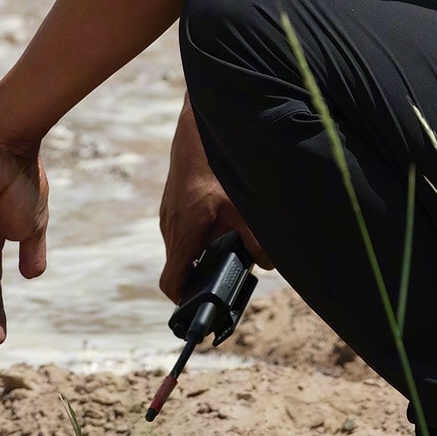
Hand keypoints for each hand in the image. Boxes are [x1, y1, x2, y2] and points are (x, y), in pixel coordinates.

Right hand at [158, 100, 255, 299]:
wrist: (200, 128)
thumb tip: (268, 264)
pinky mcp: (172, 203)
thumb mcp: (244, 205)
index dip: (184, 302)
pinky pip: (181, 230)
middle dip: (199, 278)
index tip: (200, 307)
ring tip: (226, 251)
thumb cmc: (219, 165)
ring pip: (181, 248)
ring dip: (199, 254)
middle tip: (225, 280)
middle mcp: (171, 226)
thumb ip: (257, 239)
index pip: (171, 283)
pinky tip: (219, 227)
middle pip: (179, 268)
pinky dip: (197, 236)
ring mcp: (168, 214)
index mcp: (184, 232)